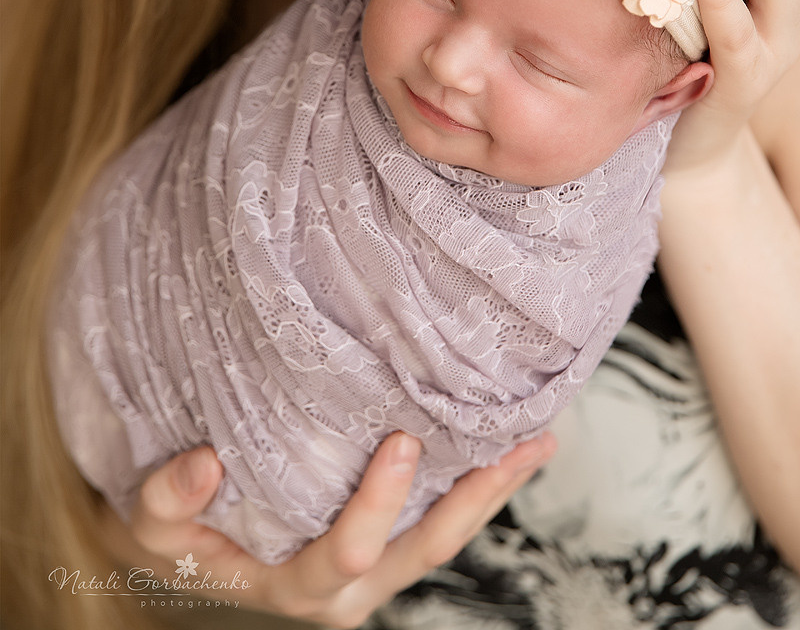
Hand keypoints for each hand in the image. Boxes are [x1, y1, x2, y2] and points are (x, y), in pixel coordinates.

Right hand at [106, 432, 555, 627]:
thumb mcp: (150, 522)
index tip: (402, 442)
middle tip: (514, 444)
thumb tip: (203, 466)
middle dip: (474, 499)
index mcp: (297, 585)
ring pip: (444, 537)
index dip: (379, 505)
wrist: (189, 544)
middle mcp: (347, 586)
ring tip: (536, 442)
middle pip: (425, 549)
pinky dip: (474, 486)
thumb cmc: (177, 531)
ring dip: (491, 492)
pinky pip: (439, 521)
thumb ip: (169, 499)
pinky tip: (507, 445)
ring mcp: (374, 566)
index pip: (349, 554)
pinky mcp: (386, 542)